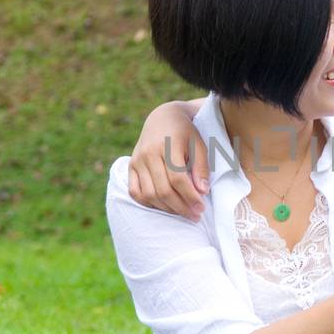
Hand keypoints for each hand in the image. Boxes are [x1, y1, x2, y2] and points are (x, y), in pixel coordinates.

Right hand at [127, 101, 208, 219]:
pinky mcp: (131, 167)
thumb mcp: (199, 144)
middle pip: (163, 189)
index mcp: (168, 144)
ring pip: (148, 194)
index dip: (190, 196)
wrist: (163, 118)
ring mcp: (137, 160)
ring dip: (167, 208)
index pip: (177, 178)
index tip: (201, 207)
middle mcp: (148, 153)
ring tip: (183, 212)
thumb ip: (201, 167)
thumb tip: (202, 192)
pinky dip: (149, 203)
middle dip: (181, 207)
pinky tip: (164, 206)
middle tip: (195, 215)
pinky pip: (135, 192)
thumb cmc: (185, 133)